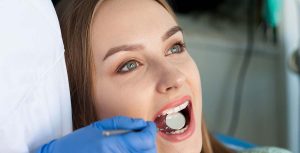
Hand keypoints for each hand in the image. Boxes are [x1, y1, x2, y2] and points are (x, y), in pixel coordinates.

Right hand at [37, 116, 156, 152]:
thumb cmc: (76, 143)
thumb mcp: (97, 127)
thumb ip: (122, 123)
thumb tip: (141, 123)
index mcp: (113, 145)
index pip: (145, 139)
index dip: (151, 131)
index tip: (149, 126)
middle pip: (149, 152)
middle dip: (149, 141)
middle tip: (142, 134)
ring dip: (144, 150)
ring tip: (136, 143)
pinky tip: (129, 150)